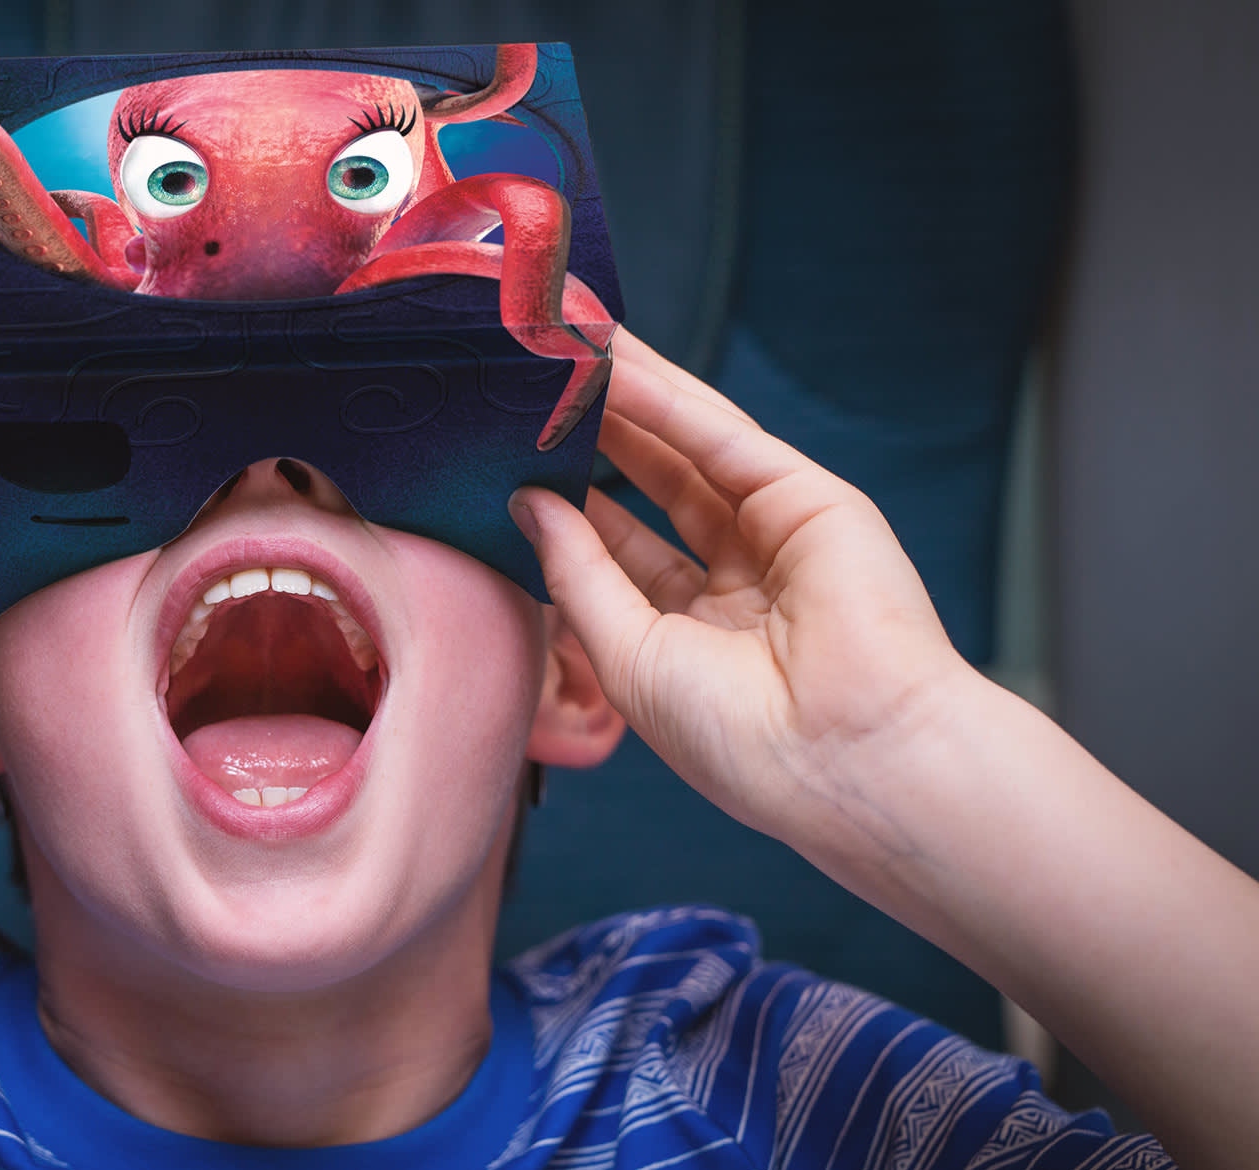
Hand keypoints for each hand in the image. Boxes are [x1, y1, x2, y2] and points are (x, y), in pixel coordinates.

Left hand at [511, 330, 974, 850]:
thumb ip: (578, 574)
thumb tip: (526, 505)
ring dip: (627, 397)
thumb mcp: (629, 657)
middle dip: (596, 433)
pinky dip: (667, 401)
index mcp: (694, 631)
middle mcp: (737, 577)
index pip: (618, 545)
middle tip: (533, 380)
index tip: (508, 455)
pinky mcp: (810, 498)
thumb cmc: (738, 739)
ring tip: (563, 347)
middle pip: (653, 484)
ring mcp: (776, 532)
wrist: (845, 760)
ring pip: (686, 449)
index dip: (567, 499)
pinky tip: (614, 366)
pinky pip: (721, 438)